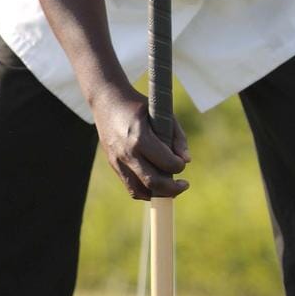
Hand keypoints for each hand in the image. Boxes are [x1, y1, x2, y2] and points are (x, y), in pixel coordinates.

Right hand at [93, 86, 190, 200]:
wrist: (107, 101)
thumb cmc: (139, 106)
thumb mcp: (162, 114)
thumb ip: (177, 137)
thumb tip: (187, 160)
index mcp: (140, 138)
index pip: (166, 162)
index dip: (179, 166)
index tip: (182, 163)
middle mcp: (127, 153)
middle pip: (153, 182)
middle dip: (172, 188)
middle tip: (184, 184)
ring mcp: (117, 161)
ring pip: (139, 190)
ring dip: (158, 194)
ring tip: (172, 189)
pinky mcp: (113, 165)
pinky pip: (130, 186)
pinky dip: (145, 191)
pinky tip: (156, 187)